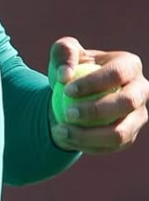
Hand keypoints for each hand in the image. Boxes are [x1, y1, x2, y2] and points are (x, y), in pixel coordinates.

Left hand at [48, 36, 147, 153]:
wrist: (74, 94)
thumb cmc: (70, 68)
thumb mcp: (62, 53)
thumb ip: (63, 53)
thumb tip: (65, 75)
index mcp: (130, 65)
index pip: (116, 74)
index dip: (93, 83)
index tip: (66, 90)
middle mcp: (141, 90)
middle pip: (126, 103)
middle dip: (96, 111)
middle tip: (67, 113)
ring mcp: (139, 116)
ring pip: (121, 133)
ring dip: (89, 135)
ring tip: (60, 130)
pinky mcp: (130, 136)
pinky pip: (110, 147)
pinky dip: (86, 145)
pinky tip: (64, 138)